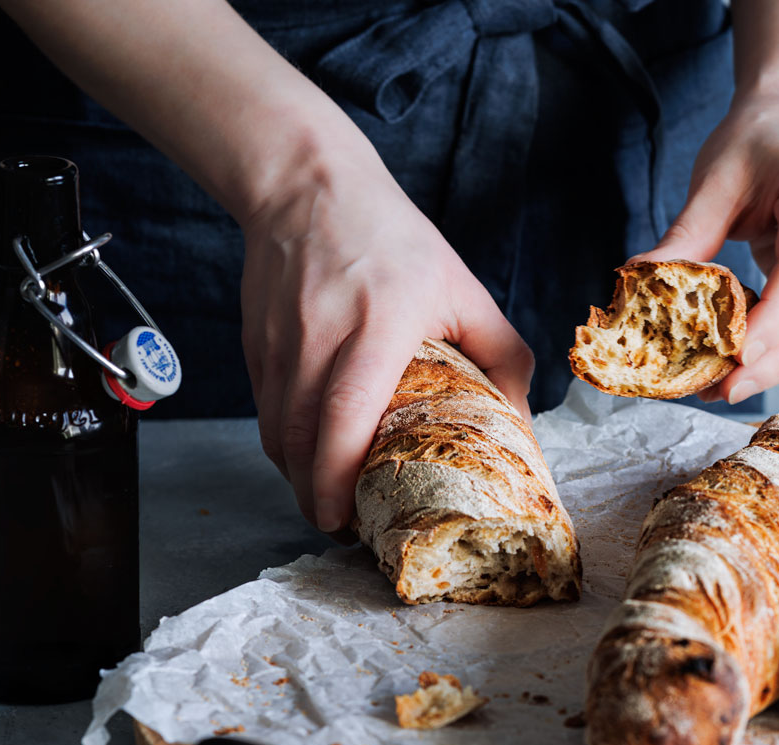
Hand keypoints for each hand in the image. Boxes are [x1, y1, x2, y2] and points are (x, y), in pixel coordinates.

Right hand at [241, 162, 533, 534]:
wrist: (308, 184)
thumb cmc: (393, 238)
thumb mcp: (462, 286)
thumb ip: (502, 352)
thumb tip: (522, 420)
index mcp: (377, 325)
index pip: (346, 412)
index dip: (338, 473)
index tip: (345, 515)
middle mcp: (319, 337)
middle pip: (301, 437)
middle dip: (315, 495)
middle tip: (343, 526)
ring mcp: (280, 342)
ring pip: (276, 432)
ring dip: (297, 477)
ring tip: (328, 503)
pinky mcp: (257, 344)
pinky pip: (265, 411)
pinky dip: (286, 445)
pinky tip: (310, 459)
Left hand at [635, 94, 778, 403]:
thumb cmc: (754, 142)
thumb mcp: (712, 180)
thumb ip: (685, 236)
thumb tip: (638, 282)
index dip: (773, 321)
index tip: (735, 357)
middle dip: (772, 361)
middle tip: (721, 390)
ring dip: (776, 364)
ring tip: (723, 387)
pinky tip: (740, 363)